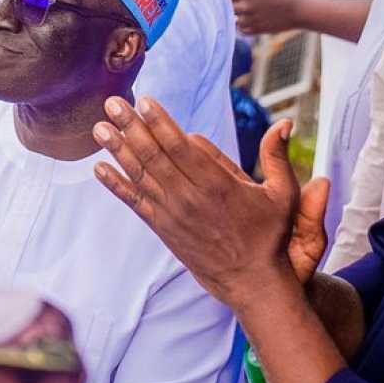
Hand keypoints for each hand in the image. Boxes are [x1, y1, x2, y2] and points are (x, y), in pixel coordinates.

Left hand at [92, 97, 300, 307]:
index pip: (181, 147)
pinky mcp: (163, 228)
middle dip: (131, 127)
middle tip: (111, 103)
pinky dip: (116, 185)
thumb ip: (277, 156)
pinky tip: (98, 168)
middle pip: (154, 156)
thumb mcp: (282, 195)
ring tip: (99, 128)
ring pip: (140, 176)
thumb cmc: (269, 235)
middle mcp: (190, 198)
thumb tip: (284, 123)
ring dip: (117, 150)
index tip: (144, 100)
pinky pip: (135, 202)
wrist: (252, 281)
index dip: (161, 123)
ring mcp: (173, 214)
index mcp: (217, 185)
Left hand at [229, 0, 303, 35]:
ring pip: (233, 18)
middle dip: (227, 2)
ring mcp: (252, 20)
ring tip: (238, 7)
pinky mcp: (257, 30)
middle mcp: (248, 8)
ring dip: (233, 13)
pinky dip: (240, 24)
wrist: (300, 10)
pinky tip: (244, 17)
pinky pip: (241, 29)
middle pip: (227, 6)